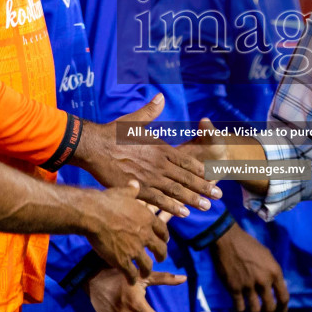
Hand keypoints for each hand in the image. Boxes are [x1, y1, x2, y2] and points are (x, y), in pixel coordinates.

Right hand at [75, 97, 221, 217]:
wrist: (93, 146)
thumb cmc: (112, 133)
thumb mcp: (134, 120)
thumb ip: (150, 112)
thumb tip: (160, 97)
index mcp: (161, 148)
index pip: (186, 161)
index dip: (200, 170)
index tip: (212, 175)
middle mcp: (159, 163)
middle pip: (187, 177)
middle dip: (204, 187)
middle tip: (218, 196)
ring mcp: (150, 176)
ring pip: (177, 190)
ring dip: (193, 199)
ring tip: (206, 207)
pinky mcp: (139, 188)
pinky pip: (160, 200)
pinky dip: (173, 206)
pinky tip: (183, 213)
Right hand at [81, 178, 169, 281]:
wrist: (94, 214)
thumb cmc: (107, 200)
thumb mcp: (123, 191)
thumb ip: (132, 190)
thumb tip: (135, 183)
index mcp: (148, 219)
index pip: (163, 230)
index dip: (164, 237)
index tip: (164, 241)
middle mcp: (145, 235)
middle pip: (159, 249)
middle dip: (161, 255)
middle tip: (160, 258)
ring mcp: (135, 249)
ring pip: (147, 264)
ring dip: (147, 270)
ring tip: (145, 273)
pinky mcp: (123, 260)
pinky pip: (131, 273)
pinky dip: (132, 278)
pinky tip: (131, 281)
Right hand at [211, 223, 288, 311]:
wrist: (228, 240)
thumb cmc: (248, 245)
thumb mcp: (267, 256)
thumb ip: (272, 272)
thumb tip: (276, 287)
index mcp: (274, 272)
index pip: (284, 297)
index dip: (283, 309)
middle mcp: (263, 281)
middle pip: (270, 308)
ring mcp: (248, 286)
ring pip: (254, 311)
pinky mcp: (234, 288)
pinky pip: (239, 307)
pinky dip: (240, 311)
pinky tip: (239, 309)